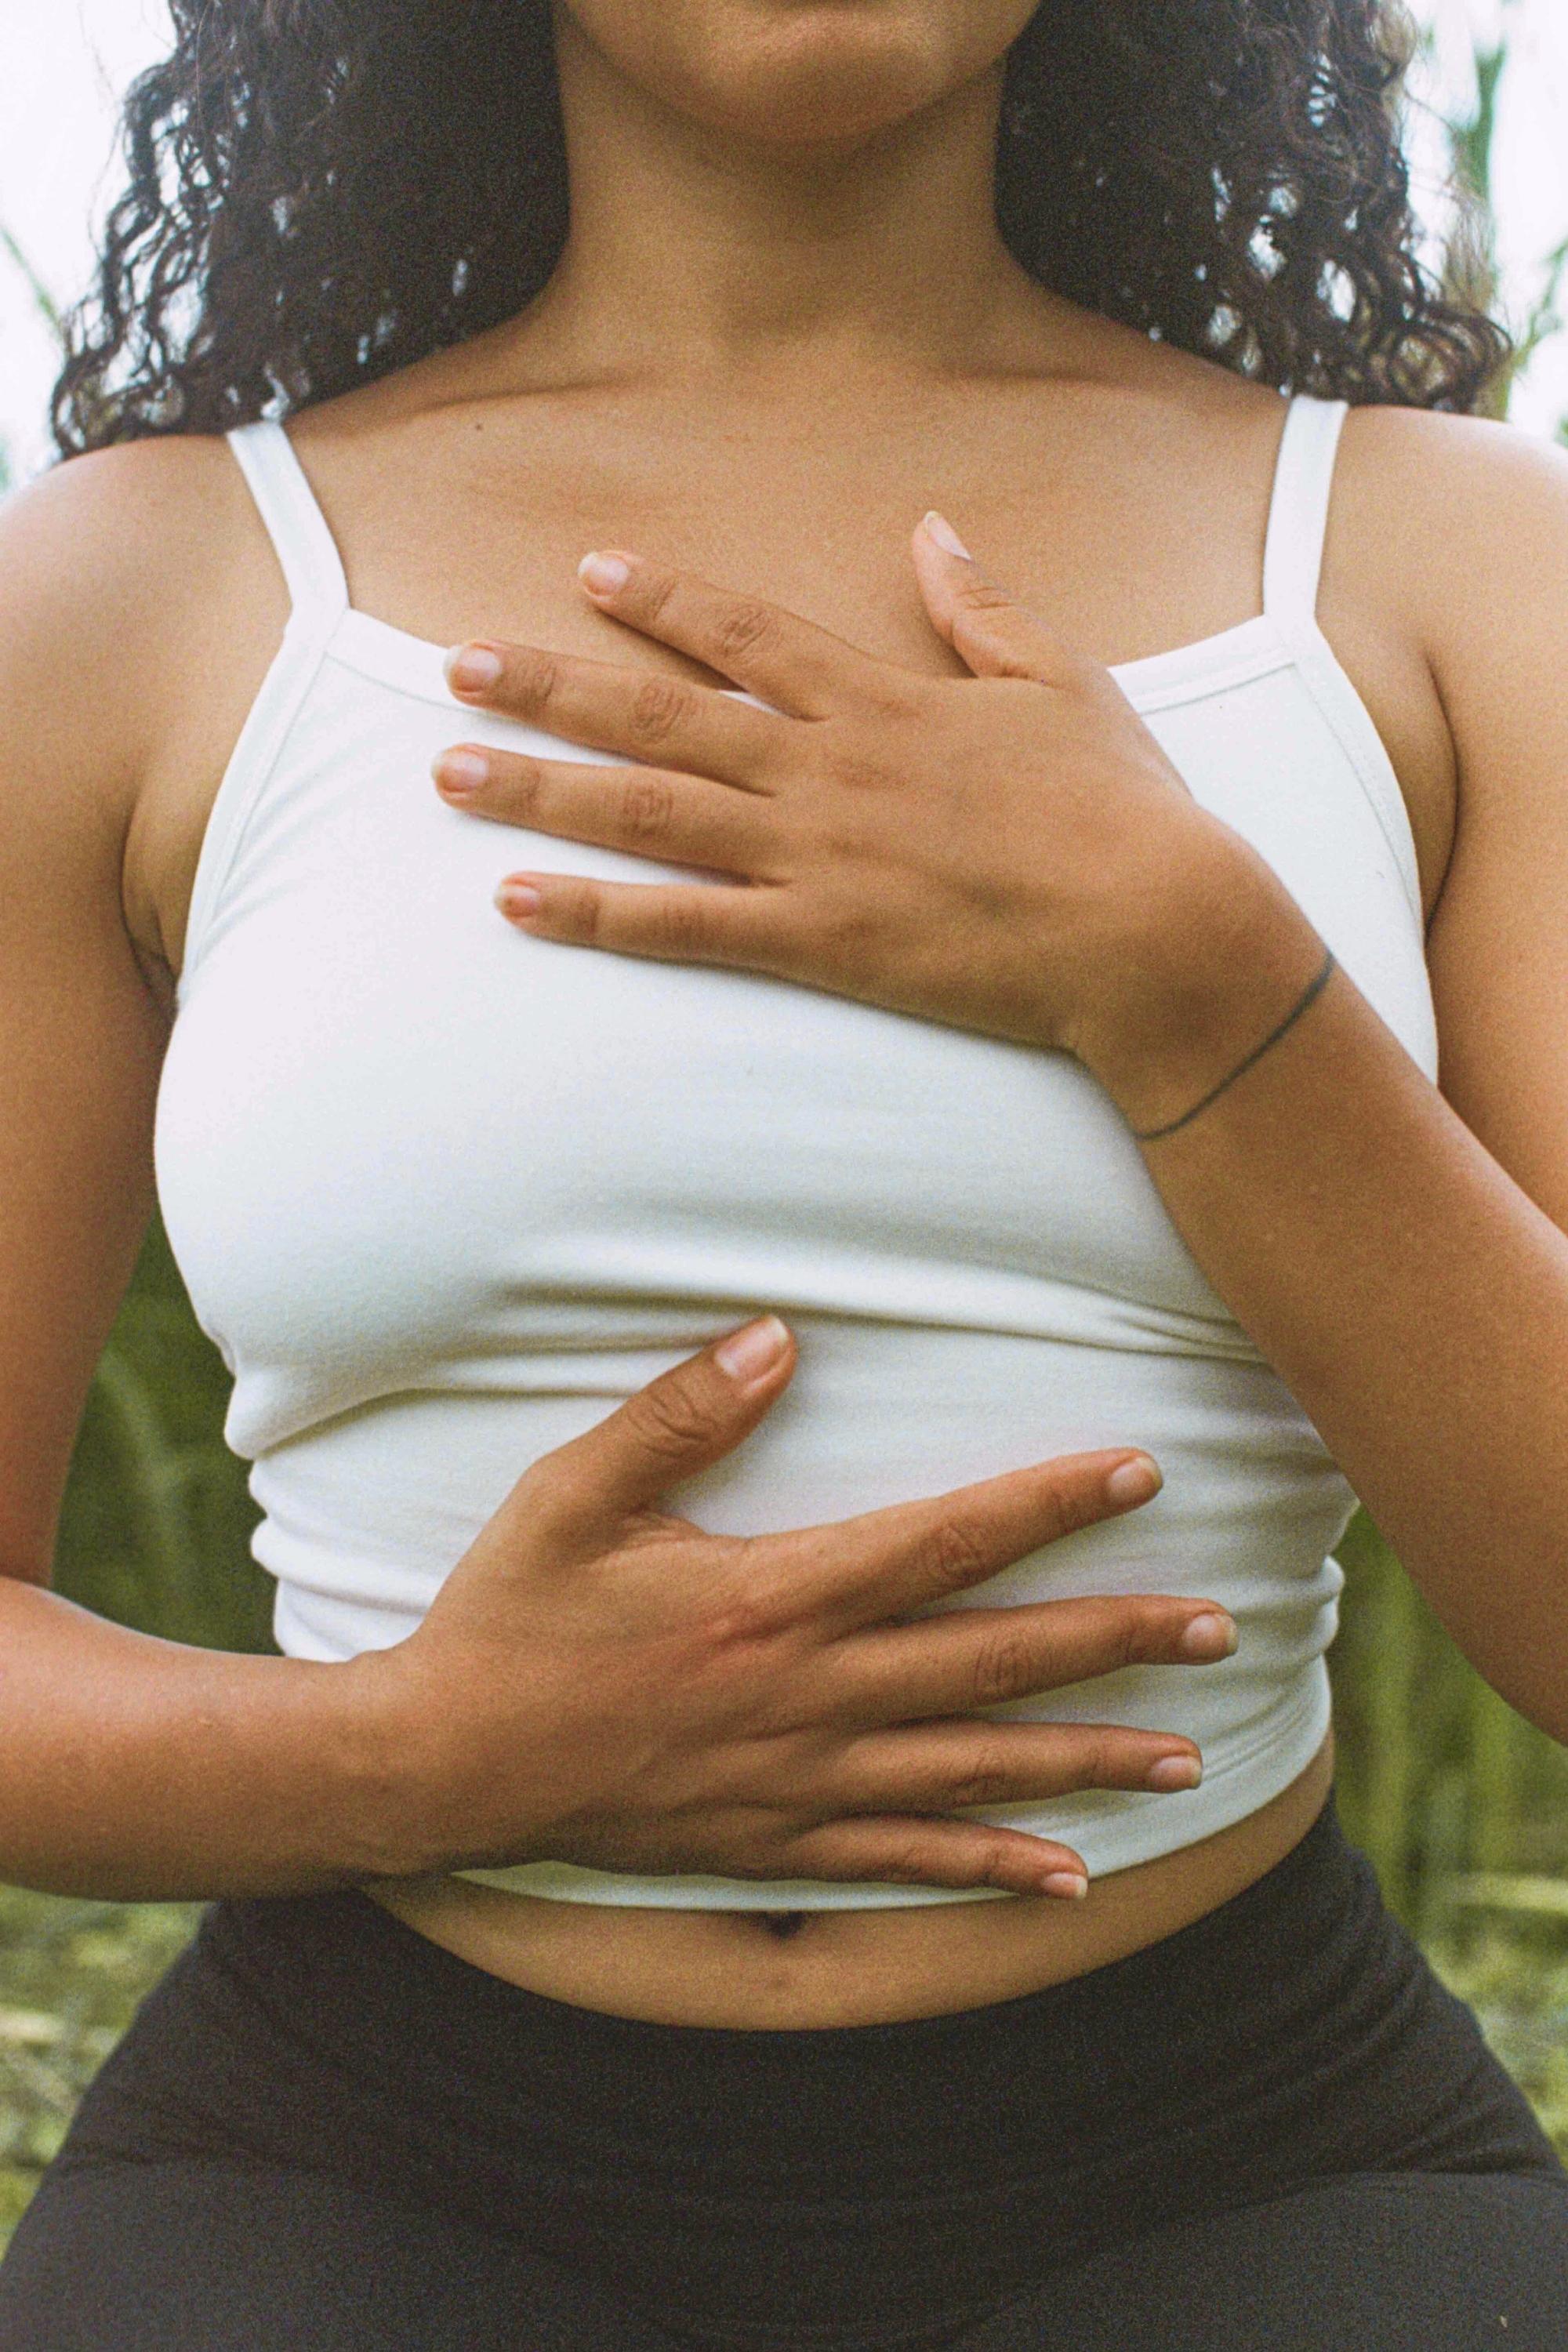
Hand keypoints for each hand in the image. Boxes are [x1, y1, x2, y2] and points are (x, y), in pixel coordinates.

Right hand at [359, 1316, 1236, 1898]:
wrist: (443, 1766)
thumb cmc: (509, 1618)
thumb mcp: (572, 1495)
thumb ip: (677, 1413)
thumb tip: (779, 1335)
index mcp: (772, 1599)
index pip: (942, 1541)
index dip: (1048, 1504)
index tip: (1139, 1473)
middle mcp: (807, 1695)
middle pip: (991, 1661)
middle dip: (1115, 1641)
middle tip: (1222, 1627)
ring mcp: (797, 1780)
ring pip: (972, 1771)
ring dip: (1083, 1759)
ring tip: (1187, 1757)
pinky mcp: (772, 1841)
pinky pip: (901, 1863)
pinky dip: (988, 1871)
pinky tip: (1066, 1880)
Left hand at [435, 522, 1320, 1120]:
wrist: (1156, 927)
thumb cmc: (1124, 808)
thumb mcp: (1062, 680)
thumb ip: (983, 606)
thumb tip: (931, 529)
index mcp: (884, 699)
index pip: (748, 634)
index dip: (664, 600)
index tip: (591, 572)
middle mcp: (828, 767)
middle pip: (661, 713)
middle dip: (553, 685)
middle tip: (456, 666)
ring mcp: (815, 856)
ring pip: (648, 811)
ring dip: (541, 786)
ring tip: (448, 769)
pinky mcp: (820, 945)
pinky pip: (684, 927)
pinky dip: (594, 913)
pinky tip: (516, 898)